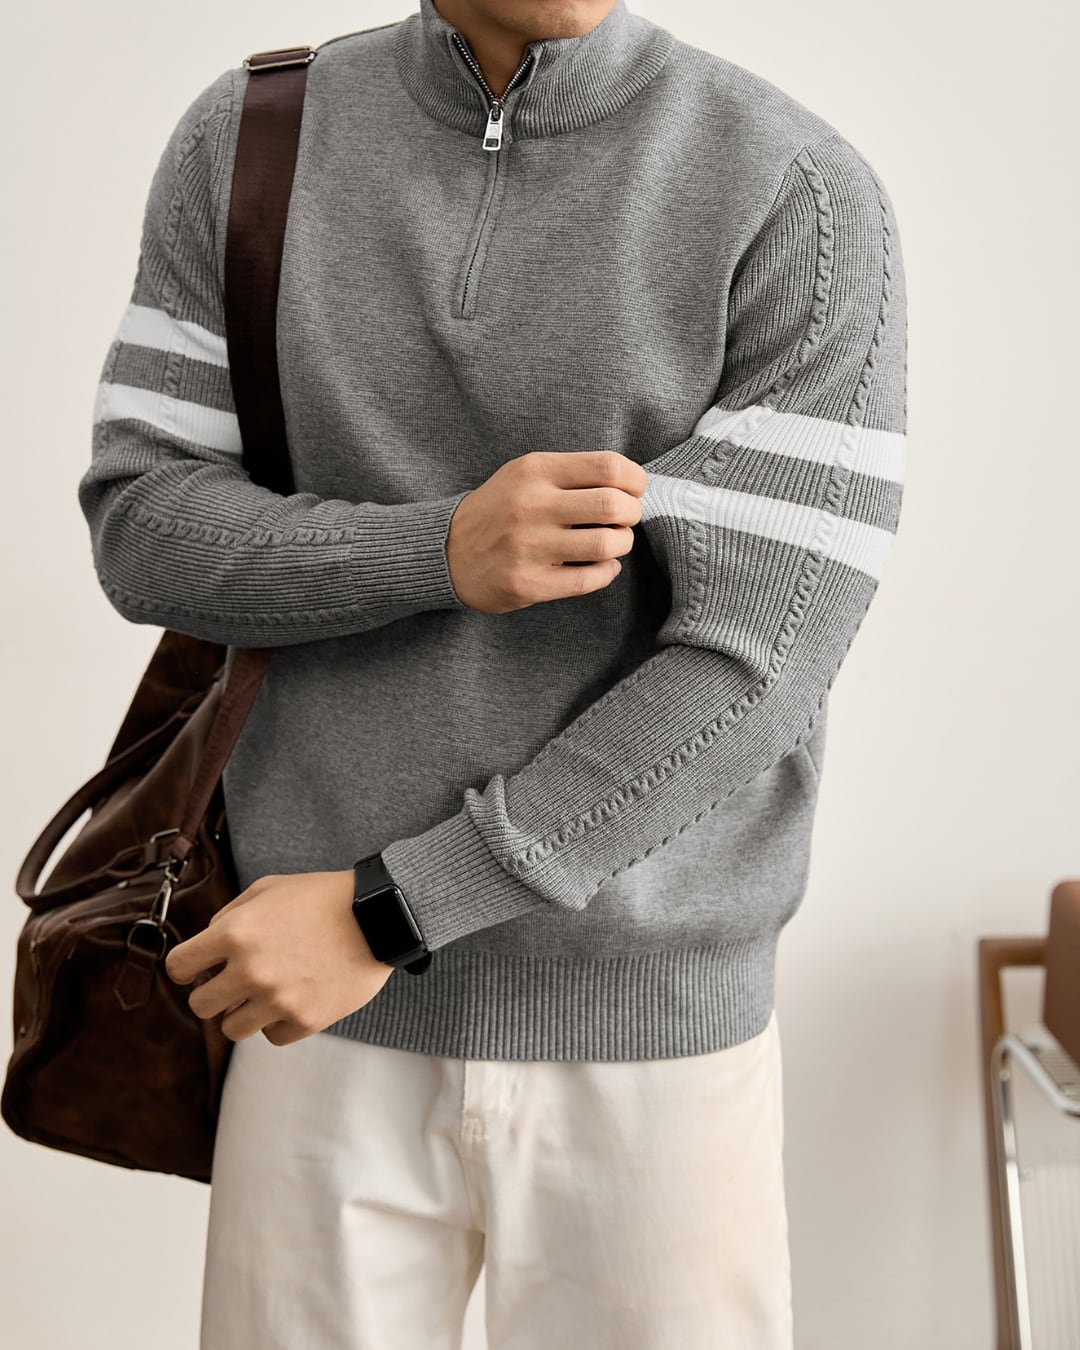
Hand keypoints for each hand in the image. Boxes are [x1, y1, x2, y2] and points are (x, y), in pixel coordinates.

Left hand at [163, 870, 394, 1046]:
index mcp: (235, 934)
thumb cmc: (322, 898)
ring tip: (265, 993)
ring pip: (231, 1028)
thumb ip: (230, 915)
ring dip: (243, 1012)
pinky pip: (271, 1036)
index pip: (178, 966)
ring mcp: (277, 999)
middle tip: (233, 982)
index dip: (185, 967)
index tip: (198, 968)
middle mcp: (250, 970)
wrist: (377, 918)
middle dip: (213, 992)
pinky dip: (278, 1022)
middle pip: (200, 1005)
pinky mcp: (304, 1021)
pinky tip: (293, 999)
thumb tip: (208, 943)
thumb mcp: (269, 889)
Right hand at [446, 449, 647, 613]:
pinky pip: (589, 580)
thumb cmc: (500, 510)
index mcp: (534, 471)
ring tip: (613, 543)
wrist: (446, 551)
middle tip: (626, 519)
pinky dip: (606, 572)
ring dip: (622, 544)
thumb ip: (572, 473)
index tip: (633, 490)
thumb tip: (630, 484)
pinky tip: (601, 566)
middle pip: (612, 504)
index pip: (608, 466)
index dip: (635, 480)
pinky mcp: (528, 583)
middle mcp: (531, 505)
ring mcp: (528, 547)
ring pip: (606, 544)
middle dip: (632, 513)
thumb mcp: (526, 474)